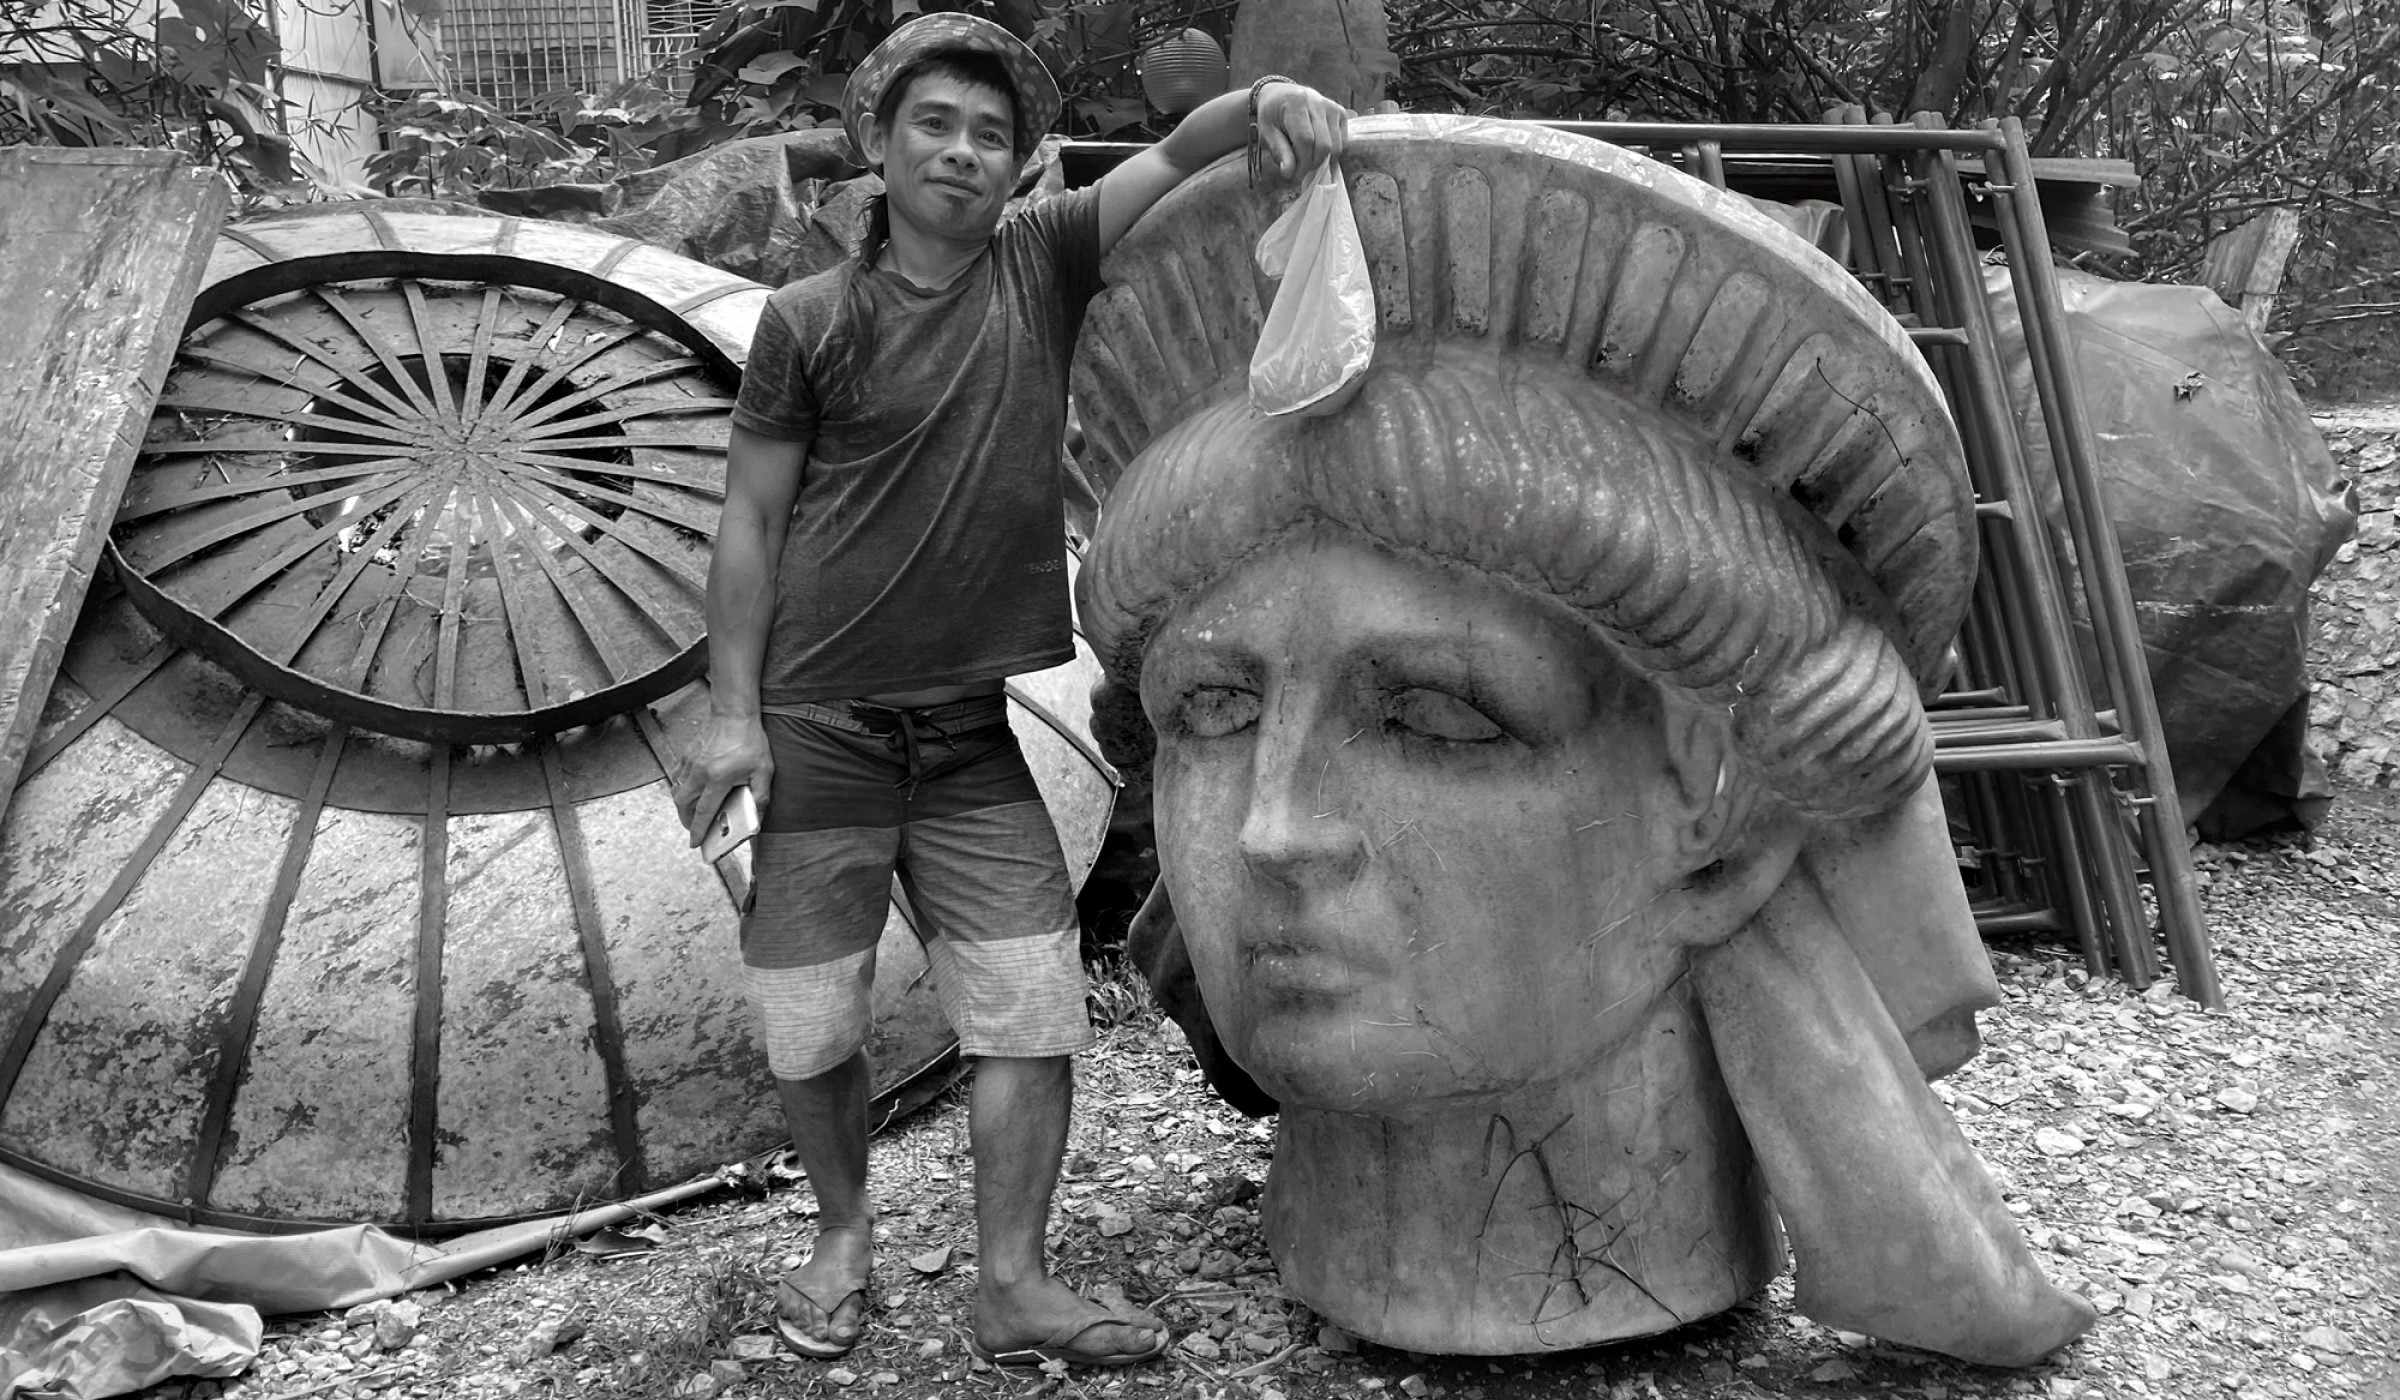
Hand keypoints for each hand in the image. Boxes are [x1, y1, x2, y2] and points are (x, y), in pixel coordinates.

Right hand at [673, 712, 773, 847]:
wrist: (734, 713)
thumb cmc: (750, 740)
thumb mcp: (764, 771)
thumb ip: (760, 797)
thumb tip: (756, 818)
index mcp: (718, 778)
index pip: (704, 812)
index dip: (698, 830)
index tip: (695, 843)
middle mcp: (699, 772)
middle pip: (683, 805)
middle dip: (687, 821)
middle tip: (695, 829)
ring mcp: (690, 763)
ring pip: (677, 792)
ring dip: (683, 806)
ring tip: (693, 813)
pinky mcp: (686, 755)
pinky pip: (677, 778)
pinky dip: (681, 789)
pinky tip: (692, 791)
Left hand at [1255, 81, 1349, 183]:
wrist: (1281, 95)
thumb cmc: (1271, 115)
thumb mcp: (1267, 132)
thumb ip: (1279, 151)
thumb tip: (1290, 174)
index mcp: (1296, 103)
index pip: (1306, 140)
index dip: (1301, 163)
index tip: (1292, 177)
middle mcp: (1317, 102)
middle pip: (1323, 145)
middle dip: (1311, 164)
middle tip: (1299, 171)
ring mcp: (1332, 107)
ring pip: (1336, 146)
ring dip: (1322, 161)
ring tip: (1306, 160)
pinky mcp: (1340, 113)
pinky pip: (1342, 142)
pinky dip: (1331, 154)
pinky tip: (1316, 151)